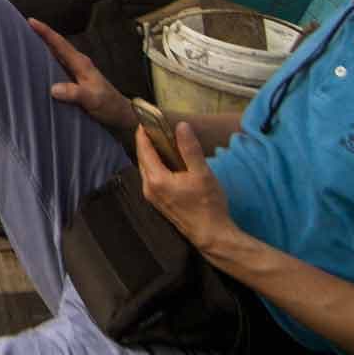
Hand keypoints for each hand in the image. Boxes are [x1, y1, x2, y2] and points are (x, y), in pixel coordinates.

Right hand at [33, 17, 136, 135]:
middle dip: (41, 35)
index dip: (46, 32)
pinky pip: (57, 66)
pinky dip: (46, 62)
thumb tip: (53, 88)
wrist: (121, 114)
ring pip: (57, 55)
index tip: (31, 20)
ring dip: (43, 47)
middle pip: (57, 45)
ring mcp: (76, 72)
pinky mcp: (74, 81)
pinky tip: (37, 65)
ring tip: (25, 42)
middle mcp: (78, 64)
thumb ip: (75, 93)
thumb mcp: (93, 99)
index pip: (60, 44)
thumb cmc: (108, 105)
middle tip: (22, 27)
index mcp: (81, 64)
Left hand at [137, 119, 236, 253]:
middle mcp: (149, 188)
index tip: (145, 119)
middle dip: (146, 142)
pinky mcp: (159, 202)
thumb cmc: (208, 205)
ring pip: (146, 168)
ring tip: (162, 141)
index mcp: (156, 179)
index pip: (144, 149)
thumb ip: (190, 149)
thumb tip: (181, 126)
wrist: (211, 235)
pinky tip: (168, 161)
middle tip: (155, 127)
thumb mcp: (202, 173)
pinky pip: (151, 177)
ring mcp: (152, 196)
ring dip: (151, 154)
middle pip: (142, 158)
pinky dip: (156, 165)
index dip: (143, 132)